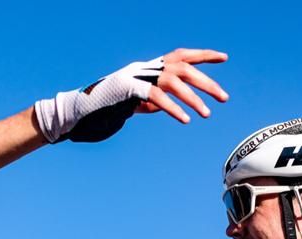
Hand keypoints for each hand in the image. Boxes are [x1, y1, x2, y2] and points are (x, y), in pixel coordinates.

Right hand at [34, 48, 227, 142]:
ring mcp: (135, 78)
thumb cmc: (104, 111)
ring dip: (193, 97)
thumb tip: (163, 104)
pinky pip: (156, 97)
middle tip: (224, 98)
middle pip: (183, 67)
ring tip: (207, 114)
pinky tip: (185, 120)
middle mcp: (144, 69)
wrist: (77, 115)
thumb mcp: (133, 104)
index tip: (223, 58)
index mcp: (147, 70)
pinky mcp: (128, 91)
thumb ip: (149, 101)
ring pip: (173, 80)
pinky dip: (173, 108)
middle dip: (206, 82)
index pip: (180, 56)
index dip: (202, 55)